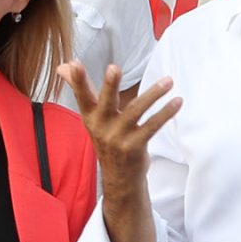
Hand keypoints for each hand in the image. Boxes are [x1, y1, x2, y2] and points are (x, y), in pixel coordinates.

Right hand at [58, 63, 180, 187]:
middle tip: (113, 67)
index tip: (74, 64)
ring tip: (169, 80)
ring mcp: (117, 138)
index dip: (78, 80)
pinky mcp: (134, 147)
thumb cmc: (108, 139)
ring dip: (153, 94)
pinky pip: (152, 127)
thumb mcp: (93, 117)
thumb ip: (83, 90)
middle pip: (106, 102)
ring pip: (136, 110)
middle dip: (109, 85)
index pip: (82, 95)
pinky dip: (165, 113)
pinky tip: (177, 101)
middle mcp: (101, 126)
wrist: (119, 177)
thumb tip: (63, 66)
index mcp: (90, 117)